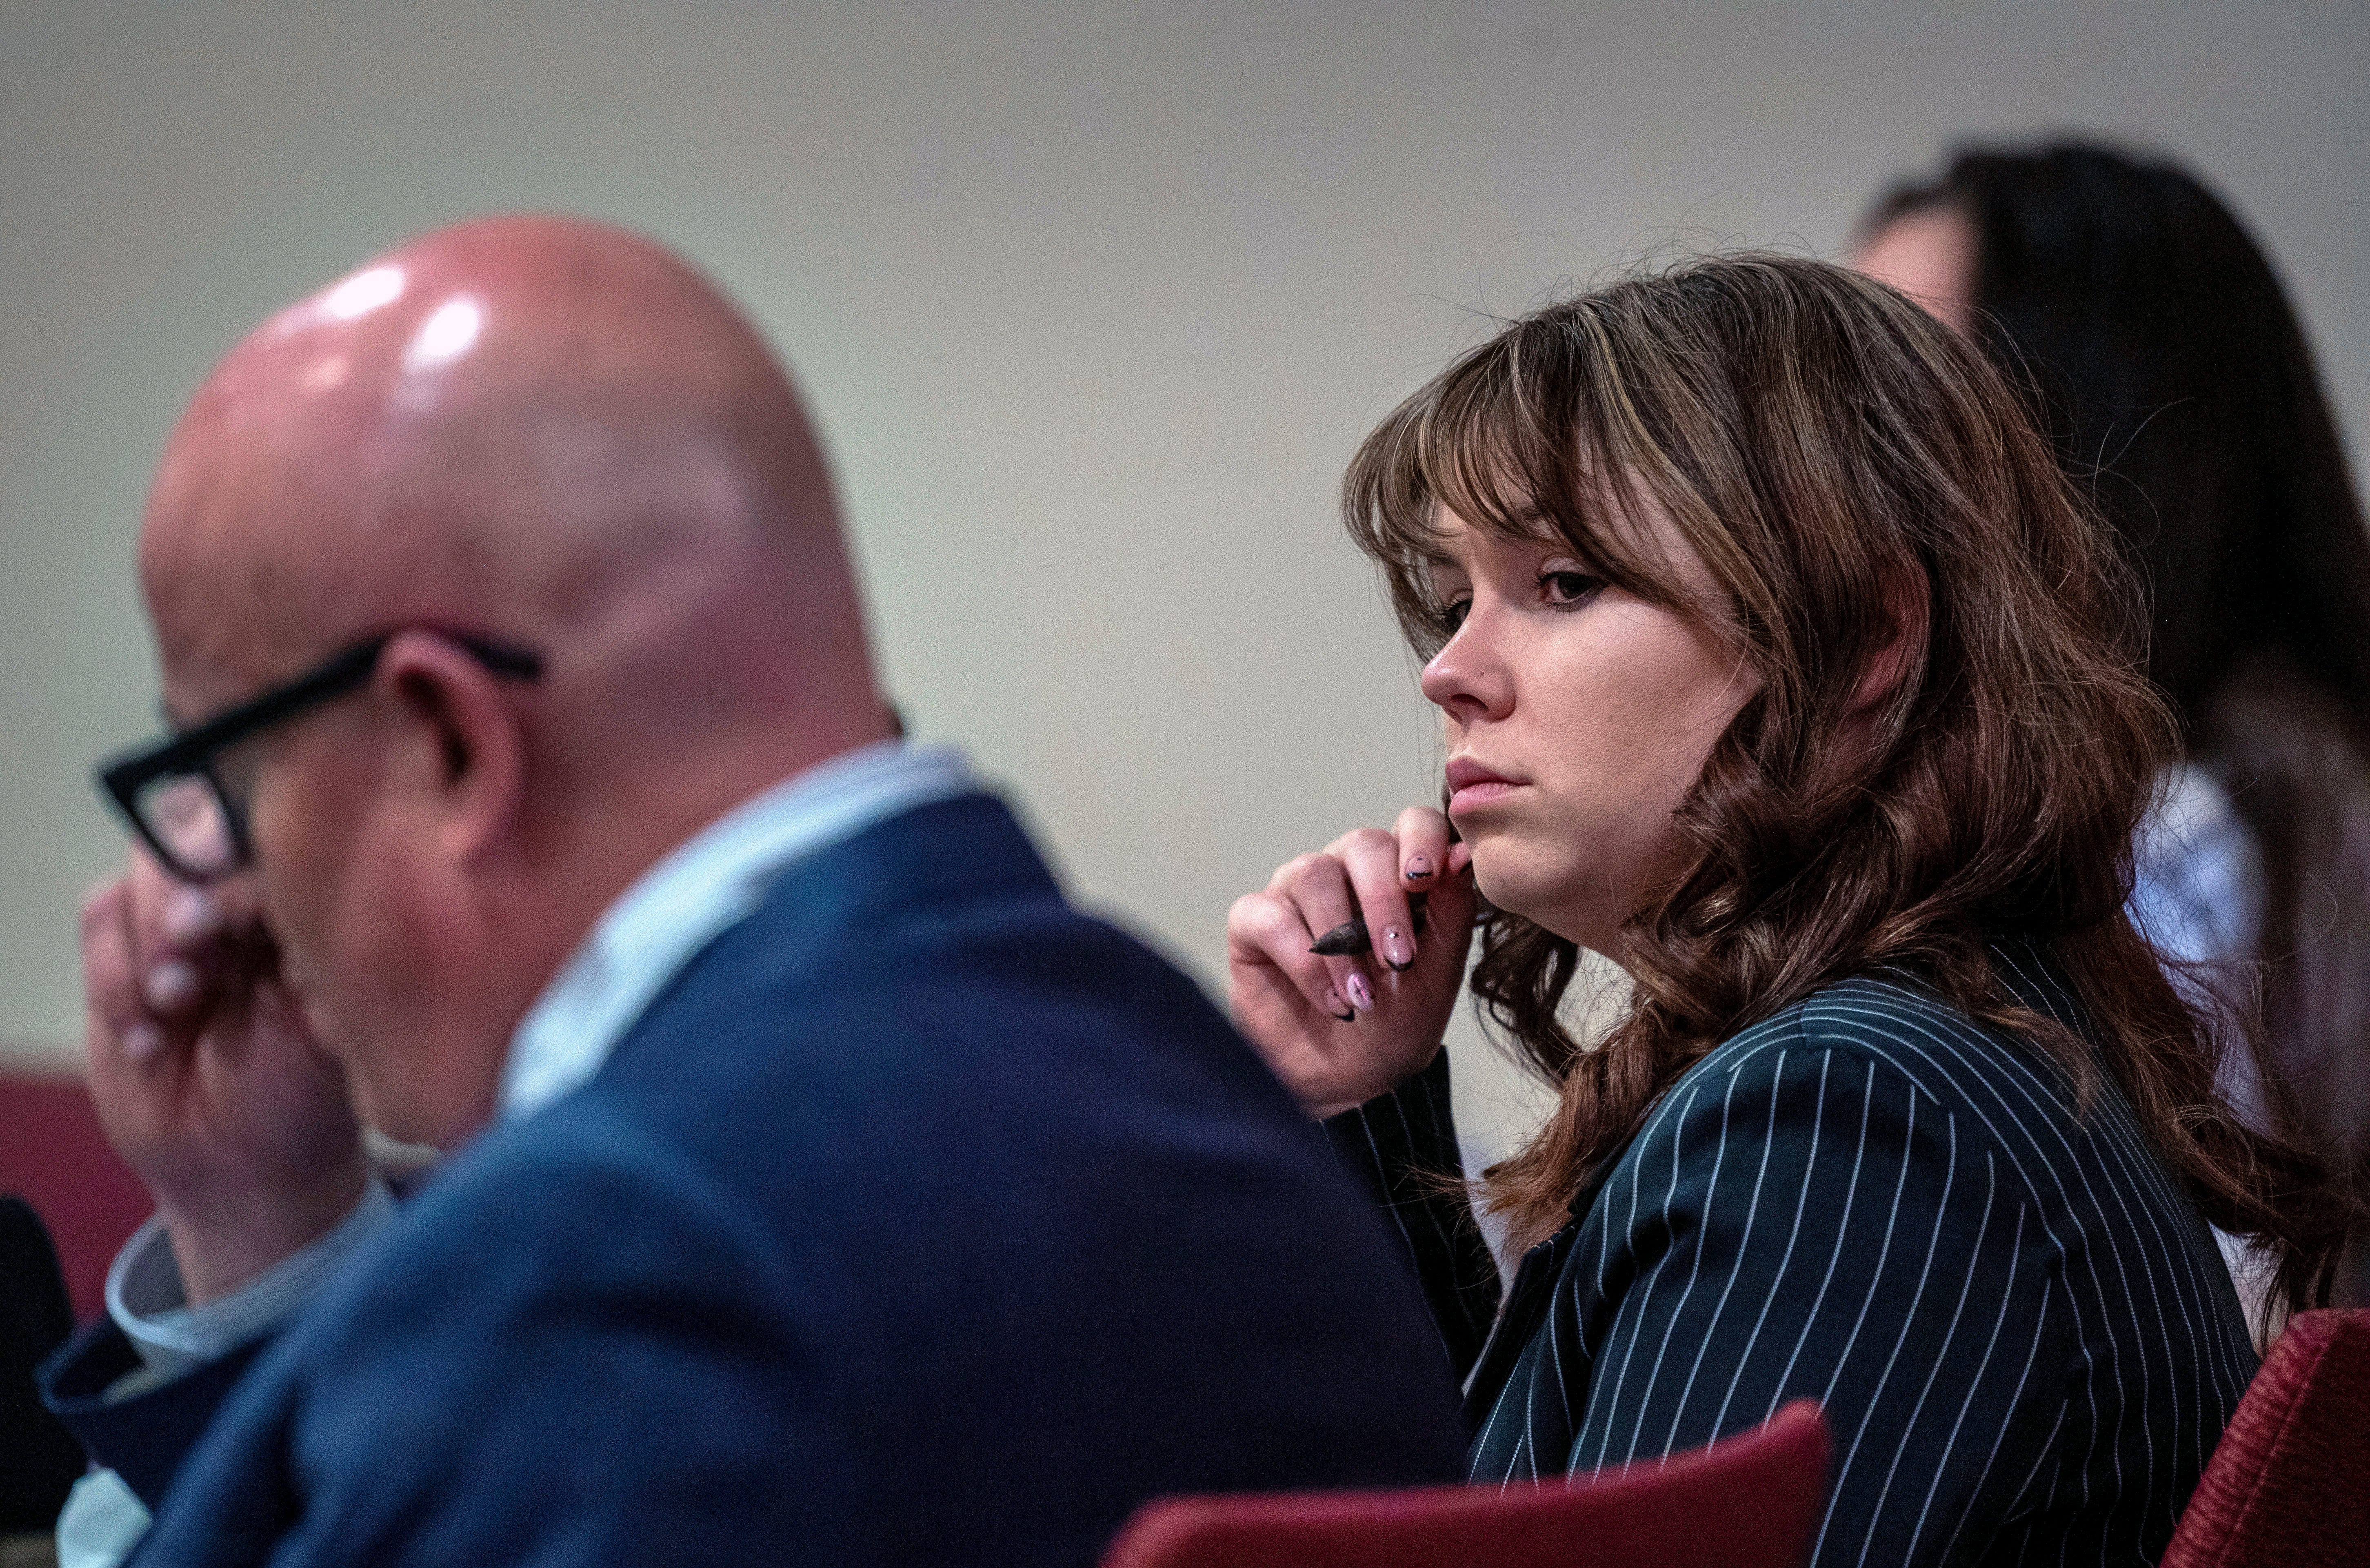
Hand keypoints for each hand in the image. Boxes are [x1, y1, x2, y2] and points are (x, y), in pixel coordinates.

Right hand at [80, 853, 367, 1304]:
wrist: (240, 1167)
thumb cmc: (303, 1096)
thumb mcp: (330, 1029)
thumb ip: (316, 956)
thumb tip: (292, 893)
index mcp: (308, 902)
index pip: (270, 831)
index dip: (238, 851)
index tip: (229, 893)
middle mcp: (245, 899)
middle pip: (192, 831)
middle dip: (180, 891)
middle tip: (190, 944)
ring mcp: (178, 924)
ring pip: (137, 876)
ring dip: (145, 944)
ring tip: (175, 1006)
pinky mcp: (122, 957)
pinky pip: (97, 921)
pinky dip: (113, 981)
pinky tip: (147, 1040)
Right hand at [1227, 807, 1477, 1117]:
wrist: (1353, 1081)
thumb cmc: (1399, 1021)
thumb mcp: (1439, 972)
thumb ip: (1452, 911)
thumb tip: (1461, 856)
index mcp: (1398, 872)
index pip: (1413, 823)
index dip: (1421, 840)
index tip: (1426, 880)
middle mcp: (1345, 872)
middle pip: (1361, 844)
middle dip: (1384, 900)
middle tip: (1398, 960)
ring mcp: (1295, 894)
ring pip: (1313, 873)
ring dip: (1342, 940)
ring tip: (1363, 997)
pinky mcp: (1253, 925)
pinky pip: (1269, 917)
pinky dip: (1303, 961)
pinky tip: (1331, 1002)